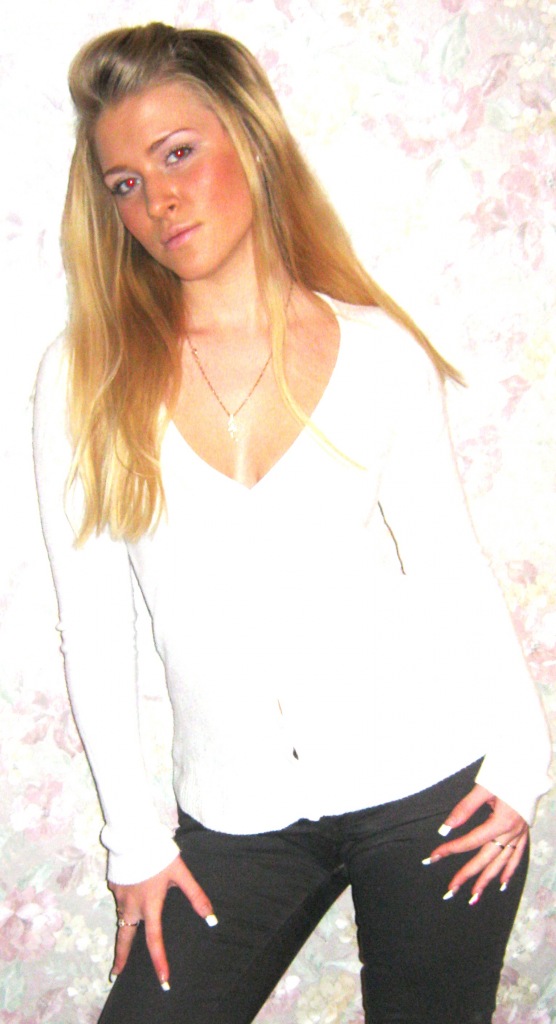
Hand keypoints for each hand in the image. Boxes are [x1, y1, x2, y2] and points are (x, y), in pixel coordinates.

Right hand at [109, 855, 215, 989]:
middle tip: (115, 975)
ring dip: (123, 929)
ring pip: (122, 918)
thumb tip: (211, 918)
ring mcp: (119, 896)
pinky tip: (130, 896)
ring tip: (126, 938)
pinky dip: (123, 904)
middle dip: (120, 958)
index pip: (154, 941)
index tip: (163, 979)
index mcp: (150, 906)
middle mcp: (131, 906)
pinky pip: (119, 899)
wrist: (132, 833)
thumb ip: (196, 895)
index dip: (159, 962)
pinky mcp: (113, 884)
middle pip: (125, 938)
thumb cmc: (158, 853)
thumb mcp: (180, 873)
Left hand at [424, 784, 527, 904]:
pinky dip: (509, 871)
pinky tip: (501, 883)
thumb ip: (464, 808)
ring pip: (502, 863)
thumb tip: (446, 827)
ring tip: (473, 897)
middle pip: (485, 859)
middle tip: (450, 890)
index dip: (450, 850)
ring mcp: (519, 834)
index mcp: (500, 822)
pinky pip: (517, 857)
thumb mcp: (483, 788)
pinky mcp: (524, 831)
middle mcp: (511, 832)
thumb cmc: (506, 773)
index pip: (470, 841)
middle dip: (467, 876)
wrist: (530, 765)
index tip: (434, 856)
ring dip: (486, 881)